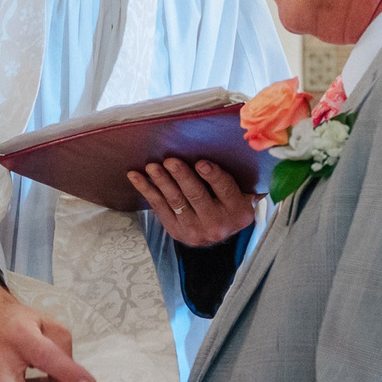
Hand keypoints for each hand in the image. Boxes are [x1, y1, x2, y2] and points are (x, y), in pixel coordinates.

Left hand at [128, 157, 256, 247]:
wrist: (220, 231)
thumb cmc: (231, 201)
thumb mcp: (245, 193)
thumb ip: (242, 177)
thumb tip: (238, 149)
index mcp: (238, 212)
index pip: (225, 189)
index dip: (212, 176)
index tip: (201, 163)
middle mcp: (218, 224)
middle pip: (196, 195)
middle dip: (182, 176)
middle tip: (170, 161)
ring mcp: (195, 231)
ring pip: (175, 201)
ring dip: (162, 182)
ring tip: (152, 167)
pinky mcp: (176, 231)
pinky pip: (159, 207)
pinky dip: (146, 190)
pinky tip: (135, 176)